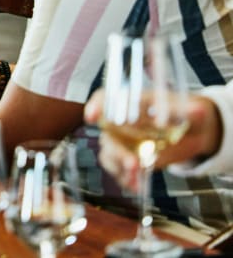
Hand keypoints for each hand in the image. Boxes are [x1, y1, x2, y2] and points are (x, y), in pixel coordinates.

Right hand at [84, 89, 223, 191]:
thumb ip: (184, 110)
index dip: (95, 106)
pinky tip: (138, 187)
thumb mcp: (188, 108)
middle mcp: (121, 121)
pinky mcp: (131, 159)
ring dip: (119, 168)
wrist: (194, 131)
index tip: (91, 117)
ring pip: (109, 154)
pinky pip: (119, 171)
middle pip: (107, 133)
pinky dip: (126, 180)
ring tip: (136, 179)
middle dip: (117, 151)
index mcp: (131, 102)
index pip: (105, 98)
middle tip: (133, 164)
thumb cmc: (186, 112)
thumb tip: (184, 114)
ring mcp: (124, 142)